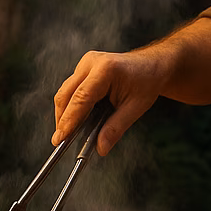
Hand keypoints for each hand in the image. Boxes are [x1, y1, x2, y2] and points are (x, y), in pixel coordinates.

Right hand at [52, 47, 170, 155]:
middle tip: (60, 141)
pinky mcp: (83, 67)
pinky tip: (75, 120)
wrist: (151, 65)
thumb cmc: (147, 82)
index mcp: (106, 69)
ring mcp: (86, 63)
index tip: (61, 138)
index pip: (81, 98)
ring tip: (67, 134)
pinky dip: (70, 105)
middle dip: (62, 119)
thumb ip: (116, 128)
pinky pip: (71, 88)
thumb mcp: (136, 108)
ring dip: (65, 113)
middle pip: (66, 94)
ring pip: (65, 91)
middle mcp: (92, 62)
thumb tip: (101, 148)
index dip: (68, 120)